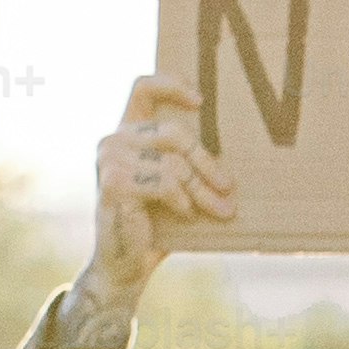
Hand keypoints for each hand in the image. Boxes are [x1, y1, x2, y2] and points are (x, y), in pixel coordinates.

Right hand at [84, 77, 238, 314]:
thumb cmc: (156, 222)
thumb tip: (240, 138)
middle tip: (229, 187)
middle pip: (174, 132)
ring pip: (174, 163)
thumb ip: (185, 157)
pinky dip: (182, 201)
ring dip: (202, 190)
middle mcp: (113, 140)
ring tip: (219, 210)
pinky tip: (187, 214)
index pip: (143, 87)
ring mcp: (109, 160)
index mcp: (126, 132)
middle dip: (207, 162)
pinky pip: (165, 182)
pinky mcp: (114, 183)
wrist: (127, 264)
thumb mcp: (174, 182)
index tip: (201, 100)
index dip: (172, 84)